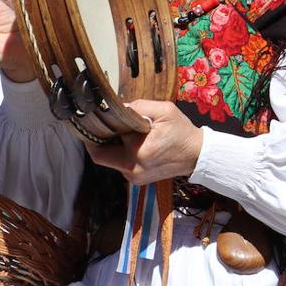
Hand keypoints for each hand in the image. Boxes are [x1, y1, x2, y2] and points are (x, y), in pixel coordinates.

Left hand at [85, 99, 202, 184]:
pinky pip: (121, 164)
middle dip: (100, 139)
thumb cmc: (182, 132)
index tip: (87, 123)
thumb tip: (117, 106)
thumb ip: (138, 107)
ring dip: (112, 145)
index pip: (101, 149)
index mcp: (138, 154)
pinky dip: (121, 152)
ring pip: (111, 160)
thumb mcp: (164, 111)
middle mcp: (132, 170)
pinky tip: (130, 140)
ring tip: (120, 130)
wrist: (198, 155)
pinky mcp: (138, 179)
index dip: (91, 136)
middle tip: (102, 123)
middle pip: (102, 156)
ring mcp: (135, 178)